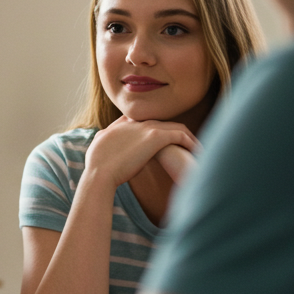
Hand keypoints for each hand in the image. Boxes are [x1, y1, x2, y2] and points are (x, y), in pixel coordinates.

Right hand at [84, 116, 198, 187]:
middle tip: (182, 144)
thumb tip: (105, 148)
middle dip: (171, 131)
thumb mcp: (97, 149)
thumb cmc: (96, 168)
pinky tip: (197, 151)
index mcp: (118, 126)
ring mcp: (144, 127)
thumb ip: (104, 143)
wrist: (100, 173)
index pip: (139, 120)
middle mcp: (133, 123)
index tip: (160, 139)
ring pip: (173, 125)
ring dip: (187, 136)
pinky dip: (191, 142)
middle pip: (159, 121)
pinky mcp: (155, 136)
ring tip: (195, 148)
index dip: (151, 127)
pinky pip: (180, 135)